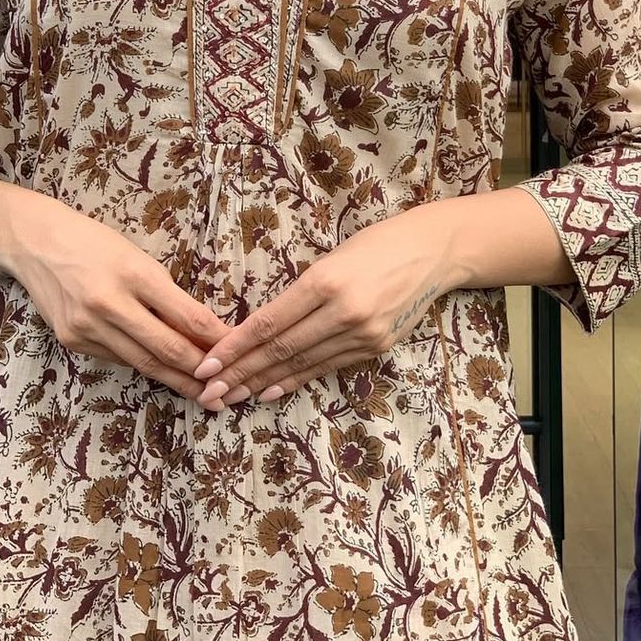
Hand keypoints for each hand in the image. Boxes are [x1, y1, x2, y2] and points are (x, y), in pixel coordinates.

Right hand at [8, 201, 232, 407]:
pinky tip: (162, 374)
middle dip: (200, 372)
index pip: (187, 317)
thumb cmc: (94, 242)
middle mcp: (109, 303)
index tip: (239, 352)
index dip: (216, 340)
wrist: (34, 242)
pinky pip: (117, 359)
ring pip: (143, 363)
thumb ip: (165, 294)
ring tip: (202, 392)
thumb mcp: (137, 256)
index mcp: (134, 273)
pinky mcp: (72, 341)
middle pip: (167, 348)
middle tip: (226, 388)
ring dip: (175, 380)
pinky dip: (143, 366)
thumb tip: (201, 330)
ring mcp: (87, 326)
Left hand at [191, 205, 454, 407]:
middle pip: (280, 350)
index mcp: (325, 281)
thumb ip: (300, 292)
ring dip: (263, 382)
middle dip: (240, 374)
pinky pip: (327, 367)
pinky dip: (296, 380)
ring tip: (232, 397)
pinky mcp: (377, 347)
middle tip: (209, 393)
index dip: (235, 348)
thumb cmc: (376, 244)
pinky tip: (271, 390)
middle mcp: (343, 311)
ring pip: (301, 364)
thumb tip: (261, 327)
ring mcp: (363, 333)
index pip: (269, 323)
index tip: (207, 365)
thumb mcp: (332, 257)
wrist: (434, 252)